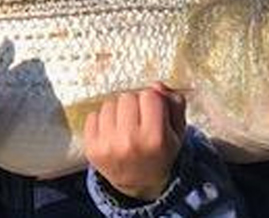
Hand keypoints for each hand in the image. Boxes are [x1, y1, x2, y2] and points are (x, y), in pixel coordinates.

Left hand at [83, 82, 186, 200]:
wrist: (140, 183)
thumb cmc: (160, 153)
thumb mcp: (177, 132)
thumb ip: (174, 105)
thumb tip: (156, 86)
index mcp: (156, 138)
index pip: (150, 95)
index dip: (153, 101)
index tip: (154, 112)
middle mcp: (130, 142)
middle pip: (127, 97)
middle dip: (134, 104)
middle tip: (139, 120)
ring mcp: (108, 146)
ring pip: (109, 104)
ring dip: (117, 111)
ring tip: (125, 127)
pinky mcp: (91, 148)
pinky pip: (93, 116)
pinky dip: (102, 121)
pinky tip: (112, 133)